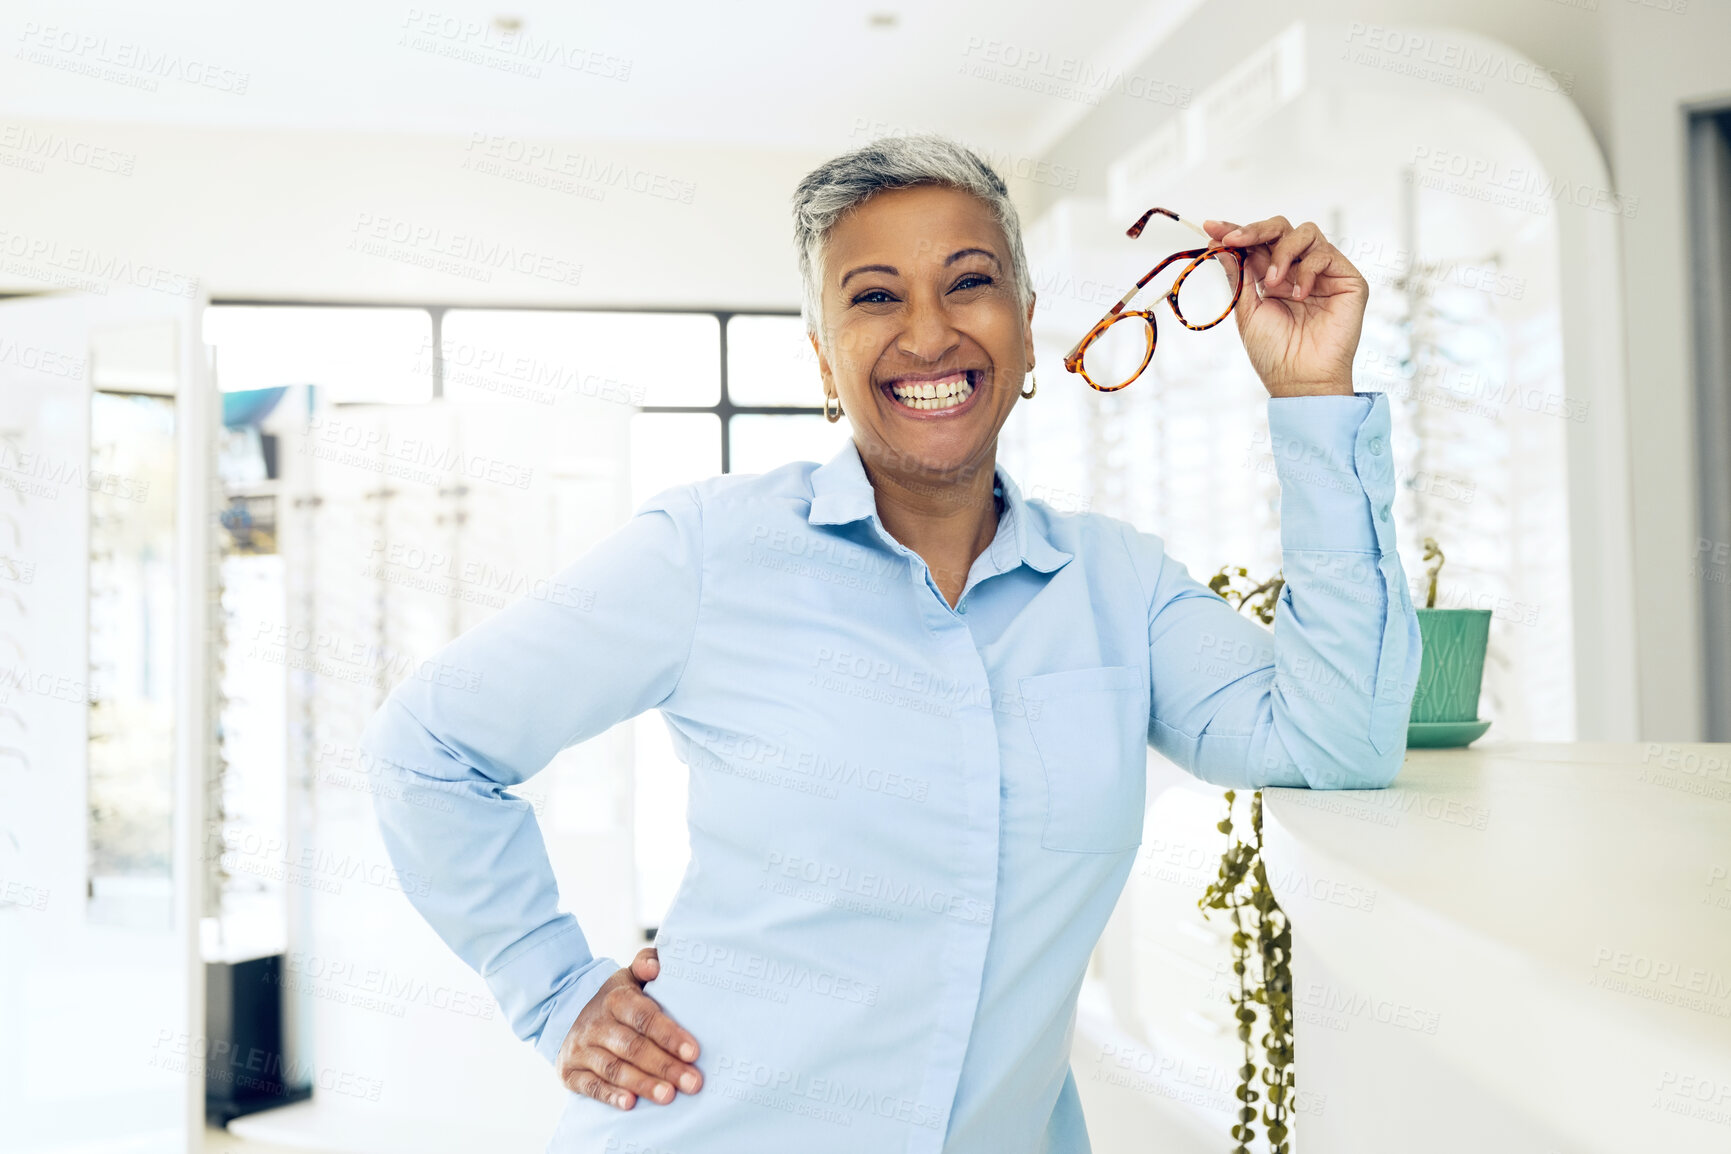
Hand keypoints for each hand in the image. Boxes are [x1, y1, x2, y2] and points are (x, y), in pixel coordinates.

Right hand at [556, 947, 702, 1109]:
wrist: (567, 1013)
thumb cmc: (616, 1000)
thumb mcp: (629, 977)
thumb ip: (647, 963)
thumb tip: (656, 967)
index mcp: (616, 999)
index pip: (644, 1017)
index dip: (669, 1035)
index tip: (693, 1052)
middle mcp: (596, 1024)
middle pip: (633, 1047)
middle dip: (664, 1066)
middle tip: (692, 1083)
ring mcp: (581, 1049)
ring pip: (614, 1068)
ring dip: (643, 1083)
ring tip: (668, 1096)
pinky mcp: (570, 1072)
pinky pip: (590, 1086)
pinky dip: (610, 1096)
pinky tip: (630, 1104)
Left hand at [1204, 216, 1366, 398]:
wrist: (1299, 380)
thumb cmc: (1274, 353)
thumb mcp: (1247, 310)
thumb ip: (1239, 275)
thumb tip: (1221, 245)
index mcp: (1272, 277)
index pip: (1256, 244)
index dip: (1235, 232)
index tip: (1211, 227)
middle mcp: (1298, 270)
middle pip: (1280, 229)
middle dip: (1254, 230)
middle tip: (1234, 240)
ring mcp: (1323, 273)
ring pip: (1305, 232)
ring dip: (1282, 252)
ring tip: (1271, 282)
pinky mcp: (1347, 280)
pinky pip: (1325, 255)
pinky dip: (1306, 271)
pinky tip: (1297, 296)